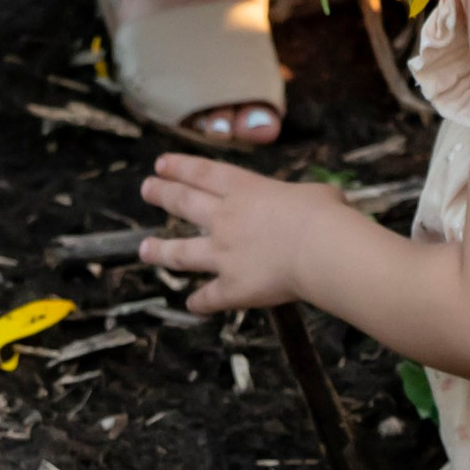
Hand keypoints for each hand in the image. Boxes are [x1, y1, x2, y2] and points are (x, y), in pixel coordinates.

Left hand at [139, 150, 330, 312]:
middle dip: (161, 194)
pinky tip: (192, 305)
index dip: (179, 167)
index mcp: (247, 190)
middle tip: (146, 189)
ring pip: (180, 252)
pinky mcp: (231, 288)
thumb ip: (304, 198)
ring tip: (144, 249)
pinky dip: (198, 303)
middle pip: (184, 203)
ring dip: (160, 251)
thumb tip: (318, 201)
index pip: (203, 173)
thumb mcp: (317, 193)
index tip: (161, 164)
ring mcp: (224, 254)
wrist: (320, 250)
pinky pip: (208, 298)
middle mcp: (227, 219)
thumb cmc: (325, 216)